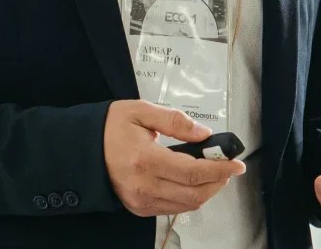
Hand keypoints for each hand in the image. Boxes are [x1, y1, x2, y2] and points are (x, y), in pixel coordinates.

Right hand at [103, 100, 245, 216]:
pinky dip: (190, 196)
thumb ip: (174, 121)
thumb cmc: (111, 127)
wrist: (84, 149)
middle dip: (218, 180)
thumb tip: (203, 133)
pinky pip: (174, 208)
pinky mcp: (140, 208)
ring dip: (207, 190)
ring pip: (187, 205)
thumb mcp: (141, 111)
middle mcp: (145, 186)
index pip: (194, 171)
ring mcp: (142, 201)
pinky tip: (193, 180)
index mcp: (146, 160)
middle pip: (195, 193)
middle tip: (227, 165)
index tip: (236, 162)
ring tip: (214, 171)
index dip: (220, 168)